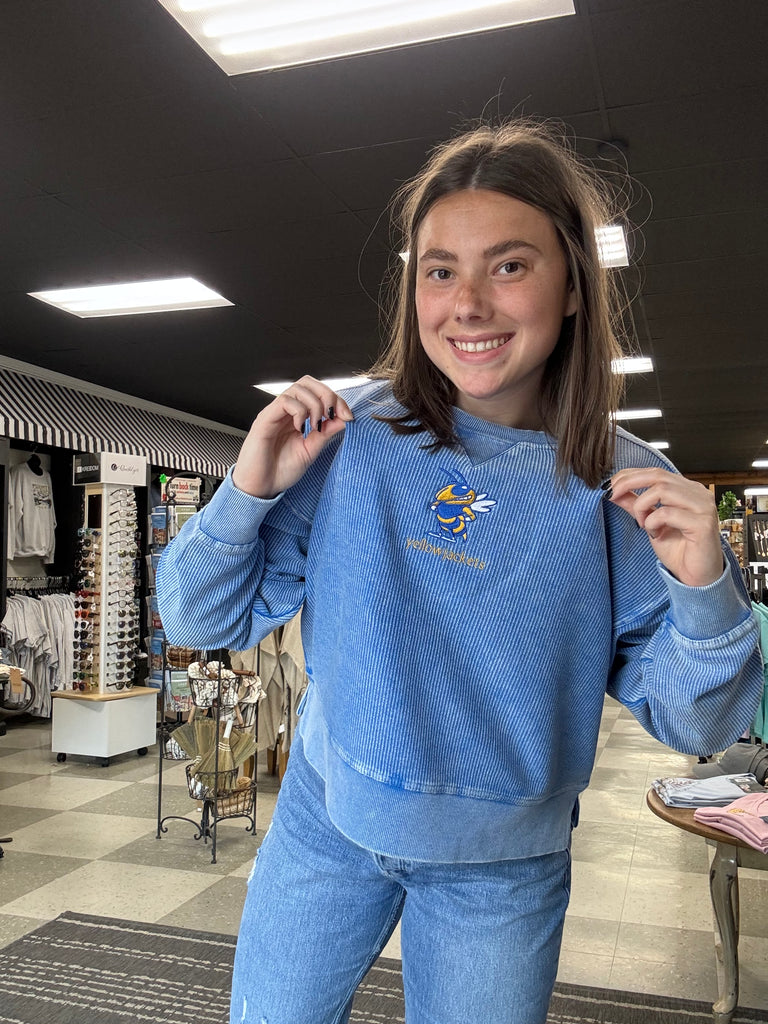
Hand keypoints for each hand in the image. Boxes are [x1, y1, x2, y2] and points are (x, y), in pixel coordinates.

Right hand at [232, 376, 353, 498]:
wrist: (260, 488)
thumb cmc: (279, 471)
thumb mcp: (311, 451)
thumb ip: (325, 434)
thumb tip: (343, 419)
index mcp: (296, 417)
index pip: (317, 393)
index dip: (336, 399)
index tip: (348, 416)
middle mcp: (285, 411)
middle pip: (308, 383)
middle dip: (327, 395)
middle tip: (332, 415)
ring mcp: (275, 413)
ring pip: (298, 388)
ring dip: (314, 405)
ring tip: (314, 426)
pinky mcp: (265, 419)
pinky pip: (284, 401)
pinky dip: (299, 411)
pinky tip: (299, 428)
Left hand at [607, 468, 723, 586]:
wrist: (697, 578)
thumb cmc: (679, 550)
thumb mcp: (650, 523)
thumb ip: (636, 505)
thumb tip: (614, 491)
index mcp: (688, 490)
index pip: (656, 472)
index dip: (630, 475)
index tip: (610, 485)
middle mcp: (698, 493)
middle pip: (658, 476)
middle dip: (629, 483)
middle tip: (612, 495)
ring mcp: (703, 506)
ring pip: (661, 490)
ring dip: (642, 506)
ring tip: (642, 524)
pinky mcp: (703, 523)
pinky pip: (667, 513)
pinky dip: (653, 522)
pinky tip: (655, 534)